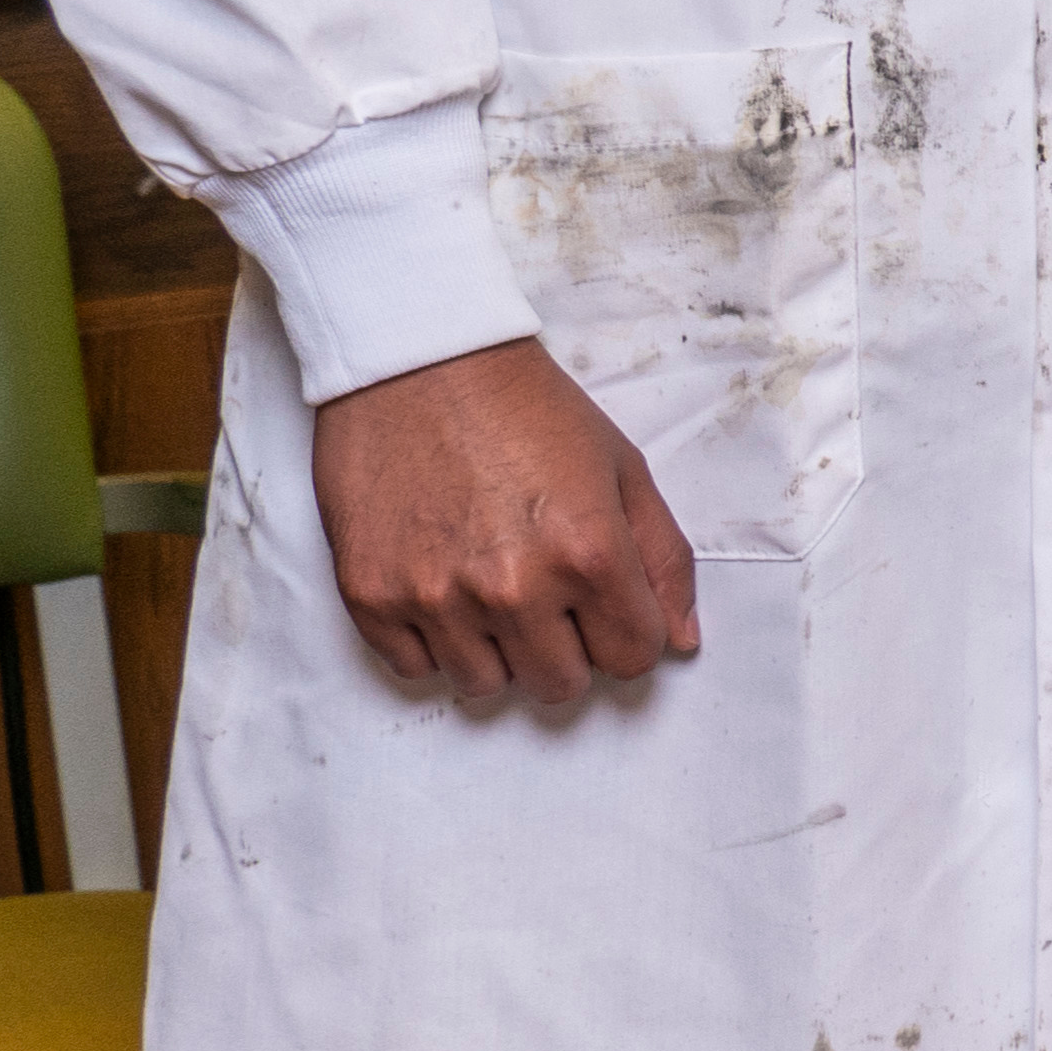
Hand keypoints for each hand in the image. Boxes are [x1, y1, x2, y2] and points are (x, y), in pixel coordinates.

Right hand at [310, 337, 703, 708]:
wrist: (419, 364)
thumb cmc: (525, 409)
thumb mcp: (623, 469)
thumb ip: (664, 561)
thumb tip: (680, 641)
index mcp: (589, 554)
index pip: (633, 659)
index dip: (627, 633)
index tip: (607, 604)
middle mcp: (513, 587)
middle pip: (560, 686)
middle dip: (568, 649)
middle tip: (549, 594)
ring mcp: (436, 598)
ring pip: (486, 686)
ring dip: (498, 650)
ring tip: (492, 584)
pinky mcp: (371, 597)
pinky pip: (414, 668)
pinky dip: (432, 640)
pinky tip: (442, 584)